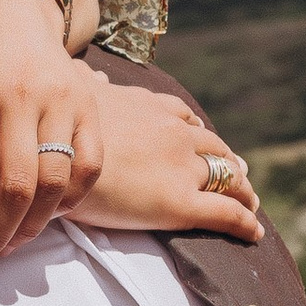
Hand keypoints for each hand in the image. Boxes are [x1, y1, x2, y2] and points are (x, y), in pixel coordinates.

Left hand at [0, 0, 103, 272]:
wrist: (11, 1)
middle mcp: (23, 94)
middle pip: (17, 183)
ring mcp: (62, 99)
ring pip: (56, 181)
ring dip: (32, 226)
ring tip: (5, 248)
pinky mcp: (87, 104)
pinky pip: (89, 164)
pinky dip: (71, 200)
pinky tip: (44, 218)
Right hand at [69, 83, 264, 243]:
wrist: (52, 153)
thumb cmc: (52, 126)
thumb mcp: (74, 91)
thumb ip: (87, 85)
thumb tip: (86, 73)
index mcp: (149, 107)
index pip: (184, 119)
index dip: (198, 134)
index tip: (205, 141)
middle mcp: (173, 134)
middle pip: (213, 148)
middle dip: (228, 162)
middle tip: (240, 176)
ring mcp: (180, 168)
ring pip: (226, 178)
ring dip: (242, 191)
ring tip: (249, 203)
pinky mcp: (179, 204)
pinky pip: (224, 213)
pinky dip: (244, 222)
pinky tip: (254, 232)